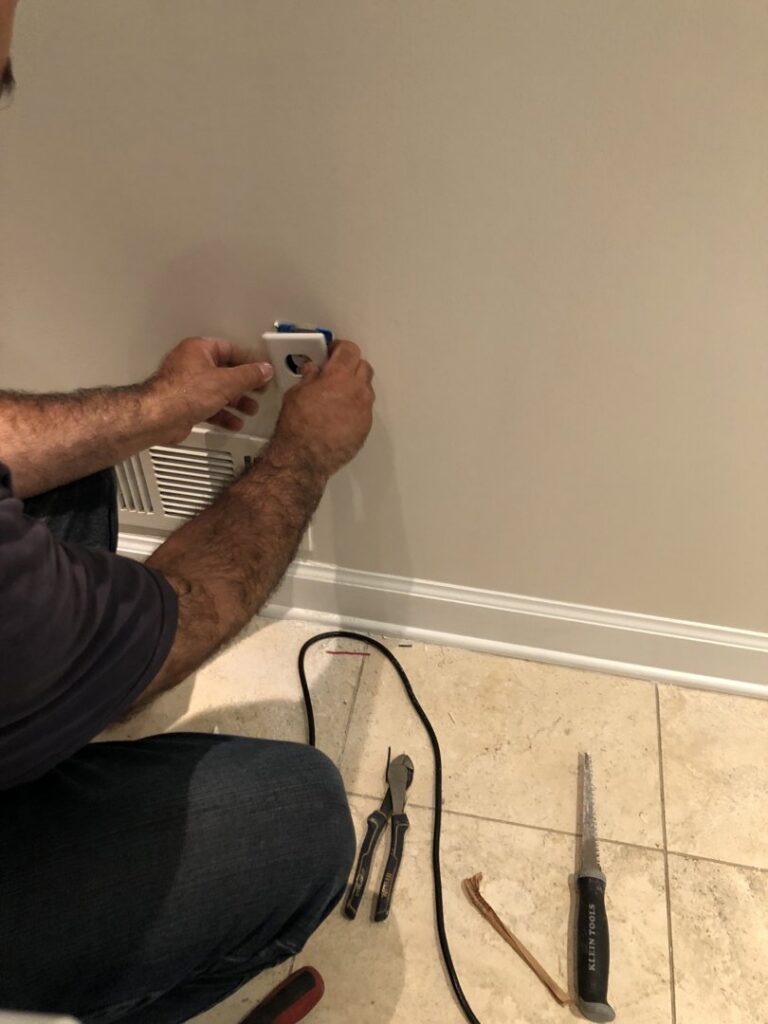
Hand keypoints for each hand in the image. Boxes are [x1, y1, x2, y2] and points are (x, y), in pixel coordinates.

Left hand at [148, 337, 273, 443]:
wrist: (159, 417)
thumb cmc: (181, 393)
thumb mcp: (226, 382)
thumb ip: (248, 376)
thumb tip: (263, 370)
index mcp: (199, 349)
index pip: (231, 349)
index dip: (249, 361)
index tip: (262, 370)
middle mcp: (191, 364)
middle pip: (225, 371)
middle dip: (244, 385)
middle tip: (258, 390)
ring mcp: (187, 384)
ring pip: (218, 390)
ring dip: (236, 401)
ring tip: (249, 408)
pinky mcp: (185, 403)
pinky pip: (209, 406)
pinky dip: (223, 413)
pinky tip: (233, 421)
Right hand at [268, 340, 374, 477]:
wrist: (304, 458)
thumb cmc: (297, 427)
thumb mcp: (296, 393)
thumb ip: (310, 378)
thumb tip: (314, 371)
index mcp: (339, 376)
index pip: (349, 350)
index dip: (340, 348)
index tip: (333, 352)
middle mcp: (357, 390)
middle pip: (363, 367)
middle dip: (351, 366)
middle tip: (337, 372)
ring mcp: (364, 410)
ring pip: (366, 389)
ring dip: (355, 387)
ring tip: (338, 395)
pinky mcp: (365, 427)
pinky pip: (365, 409)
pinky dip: (355, 407)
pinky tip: (341, 414)